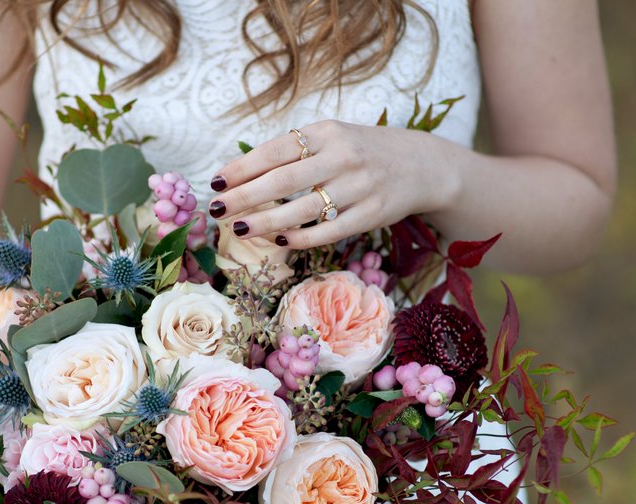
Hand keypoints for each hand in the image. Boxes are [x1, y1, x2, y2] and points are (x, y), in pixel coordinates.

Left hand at [206, 120, 455, 249]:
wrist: (421, 165)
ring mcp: (359, 186)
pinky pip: (329, 231)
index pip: (275, 150)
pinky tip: (279, 240)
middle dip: (244, 197)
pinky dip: (301, 237)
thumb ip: (294, 152)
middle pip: (282, 181)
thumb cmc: (362, 153)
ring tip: (240, 228)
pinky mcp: (372, 214)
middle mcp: (342, 156)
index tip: (214, 182)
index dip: (242, 167)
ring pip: (302, 210)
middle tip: (216, 211)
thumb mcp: (332, 139)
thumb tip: (240, 174)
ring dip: (266, 221)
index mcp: (327, 132)